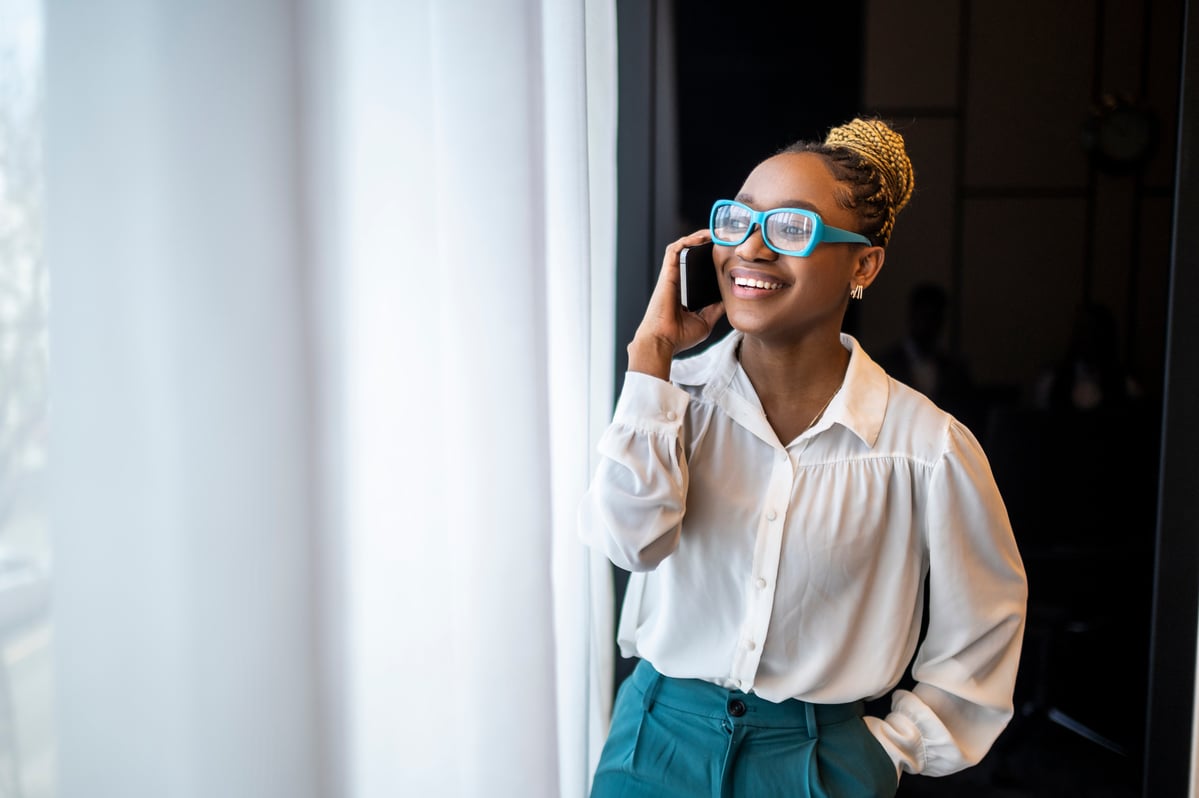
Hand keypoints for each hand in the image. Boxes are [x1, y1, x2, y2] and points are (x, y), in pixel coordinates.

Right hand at [628, 230, 725, 379]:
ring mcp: (671, 276)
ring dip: (696, 237)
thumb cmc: (679, 336)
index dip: (709, 259)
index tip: (724, 253)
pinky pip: (674, 250)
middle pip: (690, 255)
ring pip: (682, 248)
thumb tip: (729, 300)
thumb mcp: (705, 322)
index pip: (697, 270)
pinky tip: (701, 237)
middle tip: (722, 238)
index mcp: (684, 292)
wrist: (663, 341)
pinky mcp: (667, 274)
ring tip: (713, 232)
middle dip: (705, 243)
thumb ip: (716, 310)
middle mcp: (677, 281)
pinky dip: (686, 241)